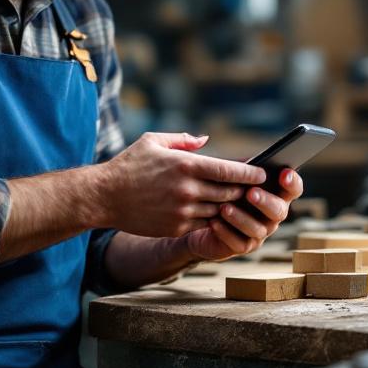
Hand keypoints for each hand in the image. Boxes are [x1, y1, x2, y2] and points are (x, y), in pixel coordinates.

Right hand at [95, 132, 265, 238]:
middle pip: (230, 192)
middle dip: (244, 191)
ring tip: (242, 202)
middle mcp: (188, 189)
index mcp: (186, 165)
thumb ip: (183, 140)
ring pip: (219, 210)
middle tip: (257, 189)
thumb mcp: (154, 141)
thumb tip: (206, 141)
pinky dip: (213, 219)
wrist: (104, 196)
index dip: (250, 173)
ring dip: (231, 207)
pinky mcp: (176, 228)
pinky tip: (218, 214)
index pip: (229, 170)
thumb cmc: (129, 165)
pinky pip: (203, 224)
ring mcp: (182, 211)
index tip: (263, 173)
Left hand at [183, 168, 302, 260]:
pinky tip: (214, 222)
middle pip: (279, 211)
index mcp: (275, 194)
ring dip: (241, 218)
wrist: (202, 218)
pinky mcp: (243, 246)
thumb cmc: (222, 190)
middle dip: (266, 201)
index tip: (284, 173)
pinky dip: (226, 232)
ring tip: (224, 207)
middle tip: (251, 193)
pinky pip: (239, 243)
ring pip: (258, 229)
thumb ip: (242, 168)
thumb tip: (247, 160)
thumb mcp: (232, 176)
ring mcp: (260, 233)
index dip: (292, 182)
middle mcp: (272, 215)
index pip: (293, 188)